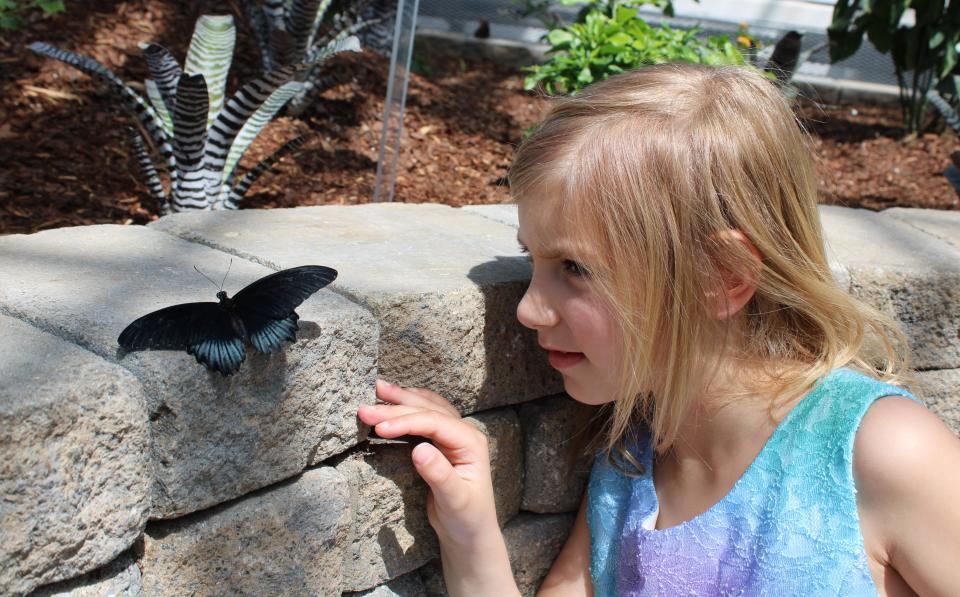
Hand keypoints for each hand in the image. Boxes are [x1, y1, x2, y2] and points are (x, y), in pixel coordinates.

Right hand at [357, 380, 499, 546]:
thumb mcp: (454, 501)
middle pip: (428, 411)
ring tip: (377, 388)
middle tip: (364, 408)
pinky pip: (427, 415)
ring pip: (427, 407)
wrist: (471, 533)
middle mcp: (464, 433)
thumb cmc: (466, 518)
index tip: (378, 426)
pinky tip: (397, 398)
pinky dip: (410, 405)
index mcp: (470, 442)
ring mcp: (455, 435)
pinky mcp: (443, 442)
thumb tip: (418, 449)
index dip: (405, 421)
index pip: (434, 423)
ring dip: (402, 398)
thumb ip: (439, 475)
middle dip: (396, 407)